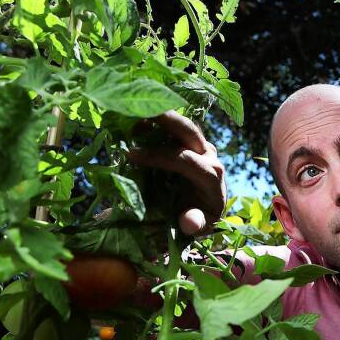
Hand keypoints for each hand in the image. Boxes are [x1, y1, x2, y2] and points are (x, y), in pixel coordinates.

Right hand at [127, 111, 225, 235]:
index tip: (131, 155)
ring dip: (155, 115)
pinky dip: (154, 119)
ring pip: (179, 123)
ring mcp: (199, 144)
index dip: (158, 156)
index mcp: (212, 175)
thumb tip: (188, 222)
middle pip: (188, 130)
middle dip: (163, 118)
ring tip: (127, 114)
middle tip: (132, 113)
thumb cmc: (198, 217)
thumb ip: (195, 223)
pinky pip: (172, 125)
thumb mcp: (199, 225)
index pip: (186, 160)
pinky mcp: (189, 139)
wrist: (204, 208)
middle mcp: (209, 155)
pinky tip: (132, 118)